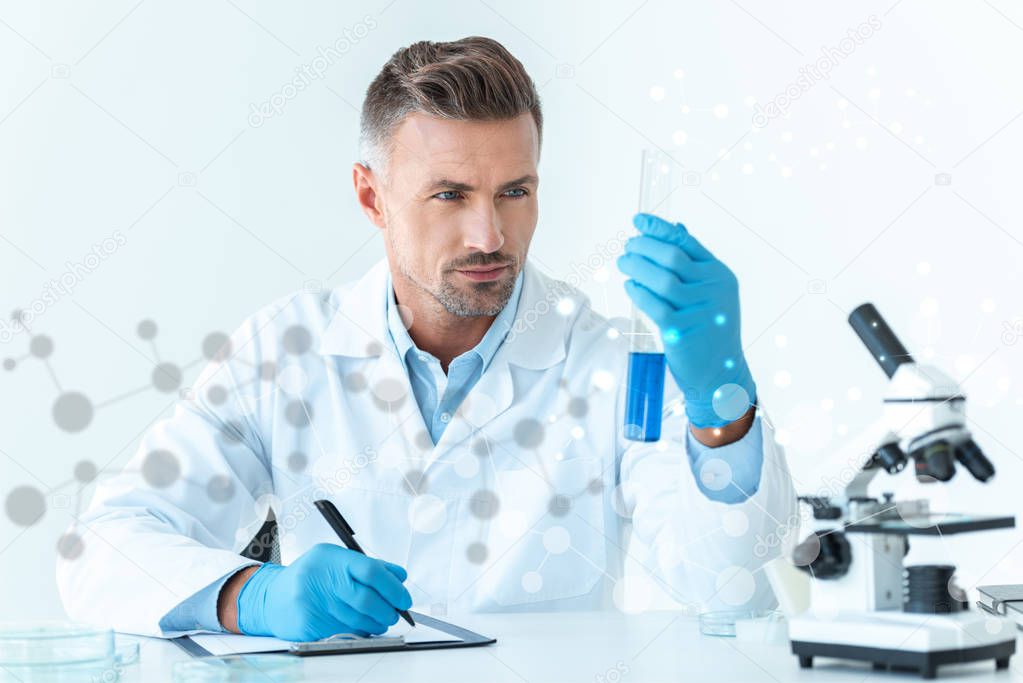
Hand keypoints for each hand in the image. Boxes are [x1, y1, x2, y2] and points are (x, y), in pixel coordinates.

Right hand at [236, 543, 412, 640]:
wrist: (272, 597)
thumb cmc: (311, 577)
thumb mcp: (336, 560)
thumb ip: (368, 566)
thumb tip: (400, 577)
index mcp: (331, 557)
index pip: (371, 571)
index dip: (393, 587)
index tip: (404, 598)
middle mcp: (320, 577)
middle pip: (366, 598)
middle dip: (387, 609)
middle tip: (396, 613)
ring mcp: (312, 601)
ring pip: (357, 618)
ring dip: (376, 623)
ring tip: (381, 621)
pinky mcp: (308, 623)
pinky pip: (343, 631)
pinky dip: (359, 631)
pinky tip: (363, 627)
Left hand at [616, 213, 755, 427]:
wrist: (721, 374)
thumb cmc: (711, 331)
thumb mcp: (712, 294)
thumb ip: (696, 263)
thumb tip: (677, 227)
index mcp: (720, 275)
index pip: (686, 242)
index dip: (659, 228)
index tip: (638, 220)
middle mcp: (713, 289)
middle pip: (672, 257)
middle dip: (644, 247)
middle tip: (627, 246)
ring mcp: (699, 310)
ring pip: (661, 278)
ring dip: (637, 267)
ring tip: (624, 263)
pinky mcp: (682, 331)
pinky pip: (653, 304)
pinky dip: (638, 292)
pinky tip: (630, 287)